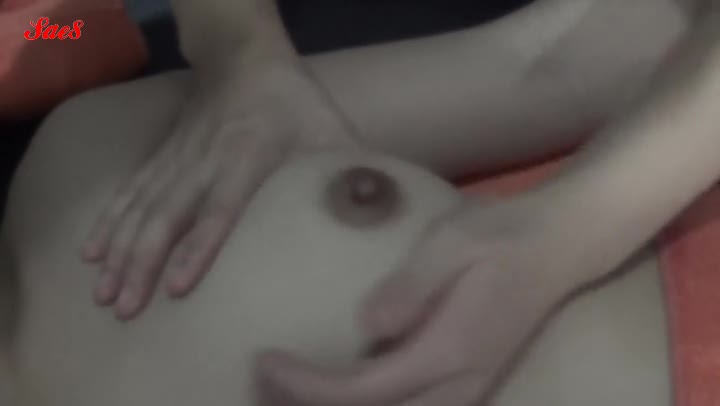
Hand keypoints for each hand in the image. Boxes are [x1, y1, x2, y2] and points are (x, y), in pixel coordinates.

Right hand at [80, 58, 357, 319]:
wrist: (243, 55)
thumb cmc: (292, 98)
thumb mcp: (328, 127)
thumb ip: (347, 169)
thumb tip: (372, 214)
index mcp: (248, 153)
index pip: (220, 205)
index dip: (199, 246)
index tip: (178, 286)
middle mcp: (204, 158)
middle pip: (168, 213)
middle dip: (142, 262)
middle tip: (124, 307)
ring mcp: (177, 156)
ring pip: (142, 206)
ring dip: (120, 249)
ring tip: (102, 291)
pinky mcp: (162, 154)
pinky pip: (130, 189)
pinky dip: (109, 219)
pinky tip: (90, 250)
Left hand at [257, 193, 581, 405]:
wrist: (560, 245)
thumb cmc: (503, 233)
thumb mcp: (454, 241)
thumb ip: (412, 285)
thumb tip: (366, 327)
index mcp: (450, 349)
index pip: (364, 390)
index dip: (307, 385)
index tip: (264, 359)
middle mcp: (460, 383)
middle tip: (266, 381)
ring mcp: (470, 388)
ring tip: (293, 389)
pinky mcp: (471, 381)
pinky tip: (345, 388)